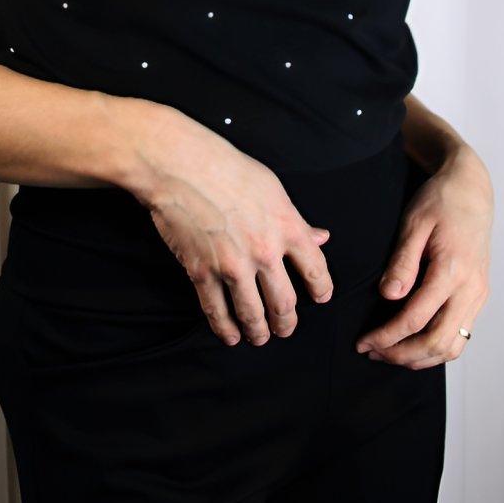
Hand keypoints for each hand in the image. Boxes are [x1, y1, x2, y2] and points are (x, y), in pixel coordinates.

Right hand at [136, 109, 332, 347]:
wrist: (181, 166)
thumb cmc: (227, 167)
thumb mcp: (272, 187)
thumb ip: (296, 219)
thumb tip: (320, 237)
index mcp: (287, 227)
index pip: (316, 271)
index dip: (322, 290)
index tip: (321, 297)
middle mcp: (265, 251)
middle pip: (285, 303)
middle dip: (287, 322)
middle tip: (285, 327)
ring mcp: (233, 265)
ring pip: (253, 315)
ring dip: (259, 332)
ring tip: (260, 337)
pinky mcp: (202, 272)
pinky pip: (217, 311)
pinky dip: (225, 329)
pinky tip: (231, 335)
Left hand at [355, 142, 492, 368]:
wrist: (472, 189)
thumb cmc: (441, 200)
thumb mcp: (415, 223)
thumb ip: (403, 262)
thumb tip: (388, 296)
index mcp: (453, 270)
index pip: (416, 318)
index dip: (387, 336)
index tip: (363, 342)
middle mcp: (471, 289)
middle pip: (437, 342)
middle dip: (402, 354)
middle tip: (373, 352)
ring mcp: (479, 294)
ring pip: (453, 346)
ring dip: (421, 357)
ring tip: (390, 353)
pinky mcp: (479, 295)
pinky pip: (461, 334)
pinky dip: (437, 348)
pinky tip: (415, 344)